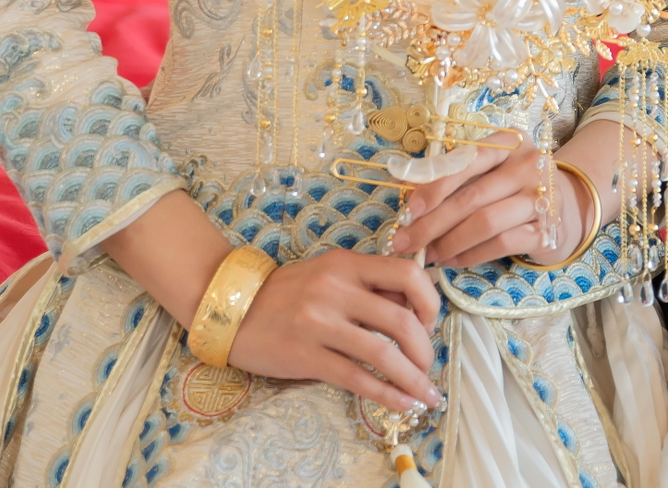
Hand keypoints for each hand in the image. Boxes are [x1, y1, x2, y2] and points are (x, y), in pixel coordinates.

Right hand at [228, 247, 440, 415]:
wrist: (236, 308)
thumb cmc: (289, 292)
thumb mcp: (330, 273)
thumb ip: (367, 287)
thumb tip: (412, 313)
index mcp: (348, 264)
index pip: (406, 275)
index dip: (429, 302)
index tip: (431, 324)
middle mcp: (337, 290)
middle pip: (400, 320)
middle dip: (425, 350)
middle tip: (429, 366)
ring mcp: (320, 324)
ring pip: (383, 354)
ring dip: (412, 378)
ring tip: (426, 394)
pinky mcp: (306, 357)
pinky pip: (356, 378)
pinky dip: (385, 394)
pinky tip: (401, 403)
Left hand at [393, 132, 596, 269]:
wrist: (566, 206)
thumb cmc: (515, 186)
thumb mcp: (491, 170)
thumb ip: (456, 175)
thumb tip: (406, 191)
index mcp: (509, 141)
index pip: (466, 161)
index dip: (434, 186)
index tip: (407, 211)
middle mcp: (528, 164)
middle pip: (472, 196)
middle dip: (432, 223)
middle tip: (407, 243)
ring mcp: (540, 196)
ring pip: (485, 222)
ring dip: (450, 242)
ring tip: (429, 255)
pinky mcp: (546, 228)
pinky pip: (500, 244)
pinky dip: (471, 255)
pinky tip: (453, 261)